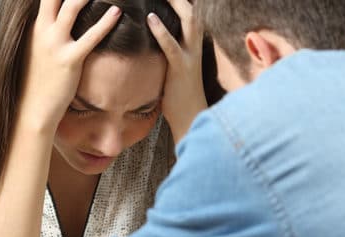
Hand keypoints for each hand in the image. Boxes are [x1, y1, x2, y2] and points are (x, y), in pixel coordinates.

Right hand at [18, 0, 121, 131]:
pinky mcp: (69, 60)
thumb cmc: (37, 81)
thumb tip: (56, 20)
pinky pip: (90, 37)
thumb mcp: (36, 50)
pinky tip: (118, 12)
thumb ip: (45, 32)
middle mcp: (43, 30)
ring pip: (72, 7)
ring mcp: (55, 44)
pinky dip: (105, 23)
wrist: (32, 109)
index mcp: (36, 26)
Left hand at [148, 0, 207, 141]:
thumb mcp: (174, 64)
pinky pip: (172, 46)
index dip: (180, 0)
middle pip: (192, 10)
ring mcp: (190, 55)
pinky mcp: (181, 69)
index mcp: (193, 42)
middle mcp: (195, 44)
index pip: (190, 12)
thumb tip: (149, 35)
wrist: (191, 117)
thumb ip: (167, 47)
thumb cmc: (179, 92)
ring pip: (188, 20)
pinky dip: (161, 30)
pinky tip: (150, 18)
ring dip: (175, 3)